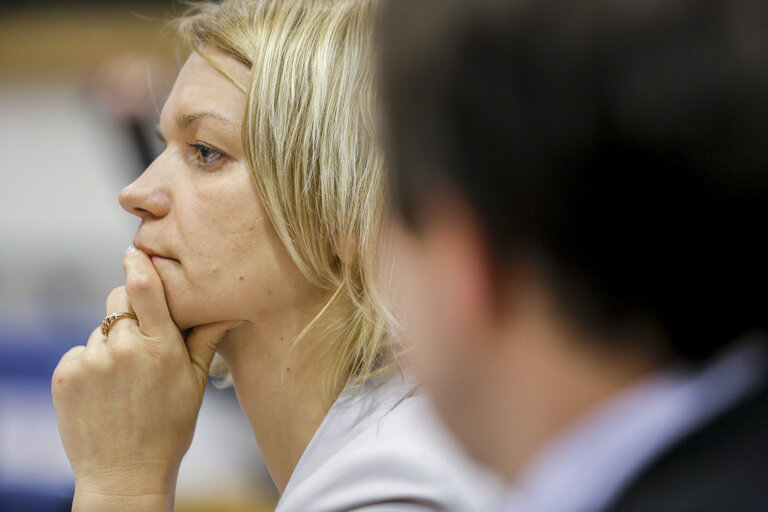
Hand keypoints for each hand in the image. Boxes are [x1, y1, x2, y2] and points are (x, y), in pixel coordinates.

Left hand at [52, 247, 236, 510]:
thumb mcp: (196, 382)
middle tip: (142, 340)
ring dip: (113, 342)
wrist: (125, 474)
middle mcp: (123, 348)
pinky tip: (106, 390)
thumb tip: (229, 307)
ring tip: (125, 379)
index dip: (138, 264)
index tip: (135, 252)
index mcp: (161, 347)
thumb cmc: (169, 428)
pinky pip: (81, 352)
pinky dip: (92, 363)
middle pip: (120, 302)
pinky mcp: (66, 375)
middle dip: (131, 311)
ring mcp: (91, 361)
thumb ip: (205, 339)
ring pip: (101, 329)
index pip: (144, 287)